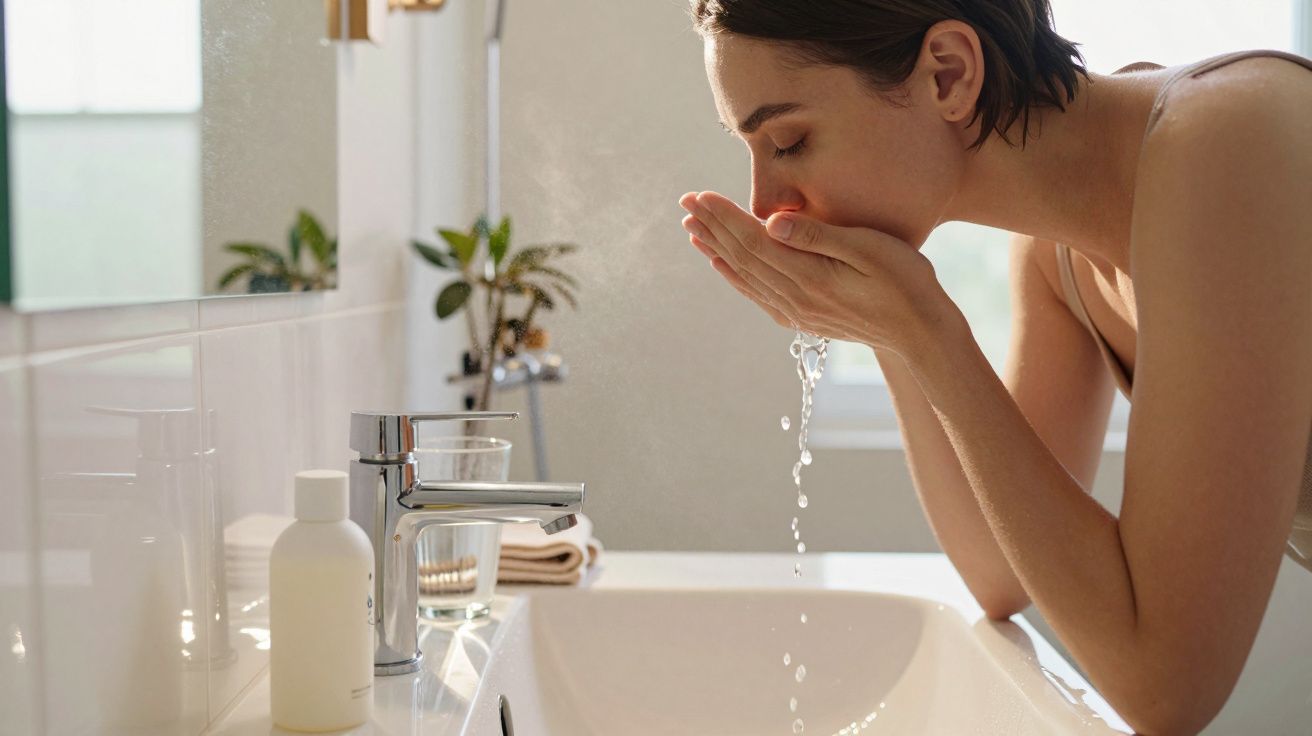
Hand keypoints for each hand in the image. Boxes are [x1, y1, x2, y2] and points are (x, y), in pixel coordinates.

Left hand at [679, 190, 958, 356]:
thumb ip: (819, 236)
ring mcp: (798, 311)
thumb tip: (771, 223)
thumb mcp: (870, 249)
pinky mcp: (804, 317)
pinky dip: (735, 277)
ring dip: (717, 250)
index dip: (724, 216)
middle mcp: (795, 297)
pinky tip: (722, 266)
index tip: (700, 195)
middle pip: (742, 257)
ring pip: (745, 276)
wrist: (922, 333)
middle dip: (712, 227)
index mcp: (809, 275)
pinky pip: (758, 295)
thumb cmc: (906, 283)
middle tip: (686, 203)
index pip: (754, 240)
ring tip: (693, 230)